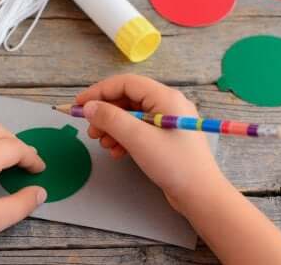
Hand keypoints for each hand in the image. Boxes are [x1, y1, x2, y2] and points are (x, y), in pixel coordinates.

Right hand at [76, 74, 222, 212]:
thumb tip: (88, 107)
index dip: (99, 91)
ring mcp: (167, 121)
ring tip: (102, 144)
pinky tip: (117, 152)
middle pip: (127, 99)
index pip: (125, 83)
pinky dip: (123, 138)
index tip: (79, 105)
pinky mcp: (165, 137)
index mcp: (165, 97)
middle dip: (105, 114)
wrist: (200, 196)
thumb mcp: (138, 139)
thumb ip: (111, 119)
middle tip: (91, 130)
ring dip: (112, 128)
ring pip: (130, 116)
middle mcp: (167, 104)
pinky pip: (138, 129)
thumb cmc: (174, 164)